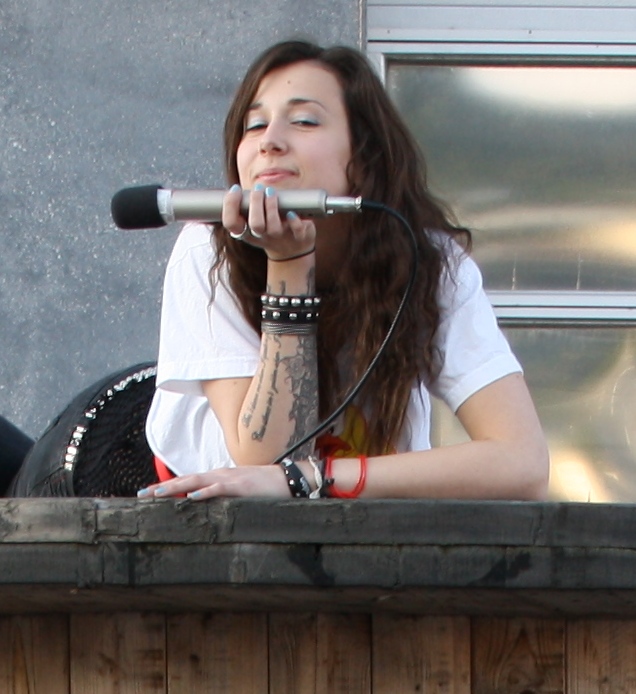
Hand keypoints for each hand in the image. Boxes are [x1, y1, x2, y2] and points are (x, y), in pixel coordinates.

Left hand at [137, 464, 289, 499]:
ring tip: (158, 493)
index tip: (150, 494)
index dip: (169, 486)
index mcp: (219, 478)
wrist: (289, 481)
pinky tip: (192, 495)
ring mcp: (230, 479)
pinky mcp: (241, 485)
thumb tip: (206, 510)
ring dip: (177, 486)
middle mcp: (220, 475)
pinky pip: (219, 487)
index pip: (189, 481)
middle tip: (142, 494)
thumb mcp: (240, 495)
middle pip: (187, 479)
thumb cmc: (266, 490)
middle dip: (164, 486)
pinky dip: (205, 491)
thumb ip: (224, 500)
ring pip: (197, 480)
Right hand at [222, 184, 314, 259]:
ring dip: (272, 207)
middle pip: (255, 224)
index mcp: (247, 232)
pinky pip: (297, 230)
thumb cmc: (269, 230)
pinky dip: (294, 221)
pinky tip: (291, 213)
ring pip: (274, 227)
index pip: (231, 223)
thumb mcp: (253, 222)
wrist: (292, 251)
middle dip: (256, 203)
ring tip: (271, 192)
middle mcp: (263, 236)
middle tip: (258, 188)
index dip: (230, 206)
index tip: (236, 189)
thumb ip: (245, 208)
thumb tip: (234, 189)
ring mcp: (281, 237)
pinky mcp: (299, 237)